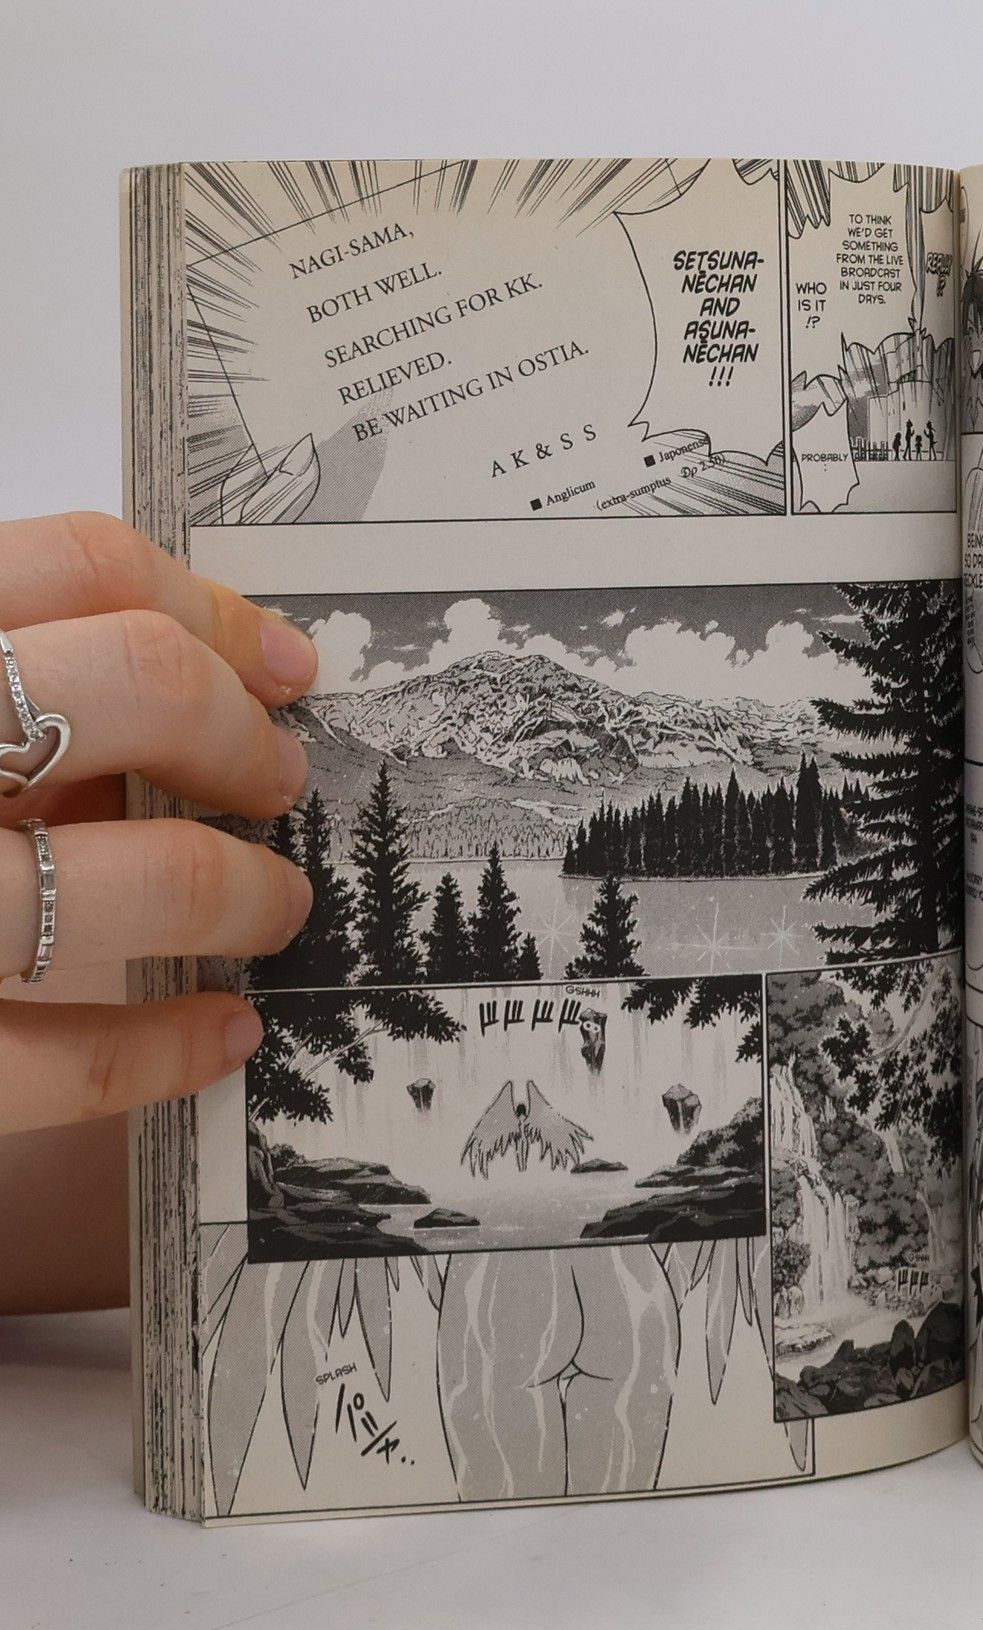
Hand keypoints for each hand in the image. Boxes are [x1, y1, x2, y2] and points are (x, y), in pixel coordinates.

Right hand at [0, 513, 314, 1135]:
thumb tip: (183, 688)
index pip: (75, 564)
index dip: (209, 612)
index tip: (276, 665)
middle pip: (132, 688)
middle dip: (241, 738)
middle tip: (274, 781)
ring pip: (138, 876)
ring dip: (243, 892)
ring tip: (271, 906)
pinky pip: (60, 1064)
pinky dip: (167, 1050)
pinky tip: (221, 1034)